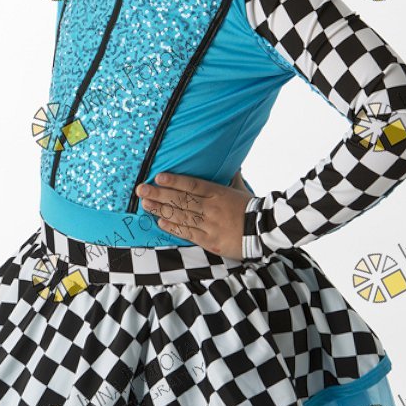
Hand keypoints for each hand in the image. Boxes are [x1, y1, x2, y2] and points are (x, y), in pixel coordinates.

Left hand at [136, 171, 253, 258]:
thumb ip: (232, 177)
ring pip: (181, 216)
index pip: (192, 185)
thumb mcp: (241, 189)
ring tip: (145, 205)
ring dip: (160, 210)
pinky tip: (160, 222)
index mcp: (218, 192)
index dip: (174, 181)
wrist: (265, 231)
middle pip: (181, 200)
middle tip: (140, 190)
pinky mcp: (210, 241)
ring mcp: (210, 225)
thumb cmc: (251, 208)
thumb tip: (232, 164)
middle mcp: (211, 207)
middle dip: (158, 194)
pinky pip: (188, 233)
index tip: (158, 177)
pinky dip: (173, 227)